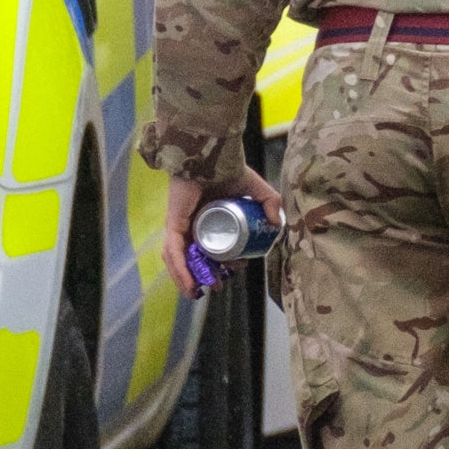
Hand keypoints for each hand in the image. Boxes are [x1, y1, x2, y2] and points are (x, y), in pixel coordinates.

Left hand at [162, 166, 284, 296]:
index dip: (225, 262)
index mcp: (209, 218)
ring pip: (180, 259)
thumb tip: (275, 225)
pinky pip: (173, 253)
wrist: (212, 156)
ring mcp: (181, 225)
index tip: (238, 269)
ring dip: (188, 279)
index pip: (215, 247)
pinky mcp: (173, 225)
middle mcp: (193, 224)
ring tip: (199, 292)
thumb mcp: (257, 190)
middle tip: (218, 286)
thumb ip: (271, 203)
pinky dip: (180, 270)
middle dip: (206, 275)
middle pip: (196, 256)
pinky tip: (189, 285)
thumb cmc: (230, 169)